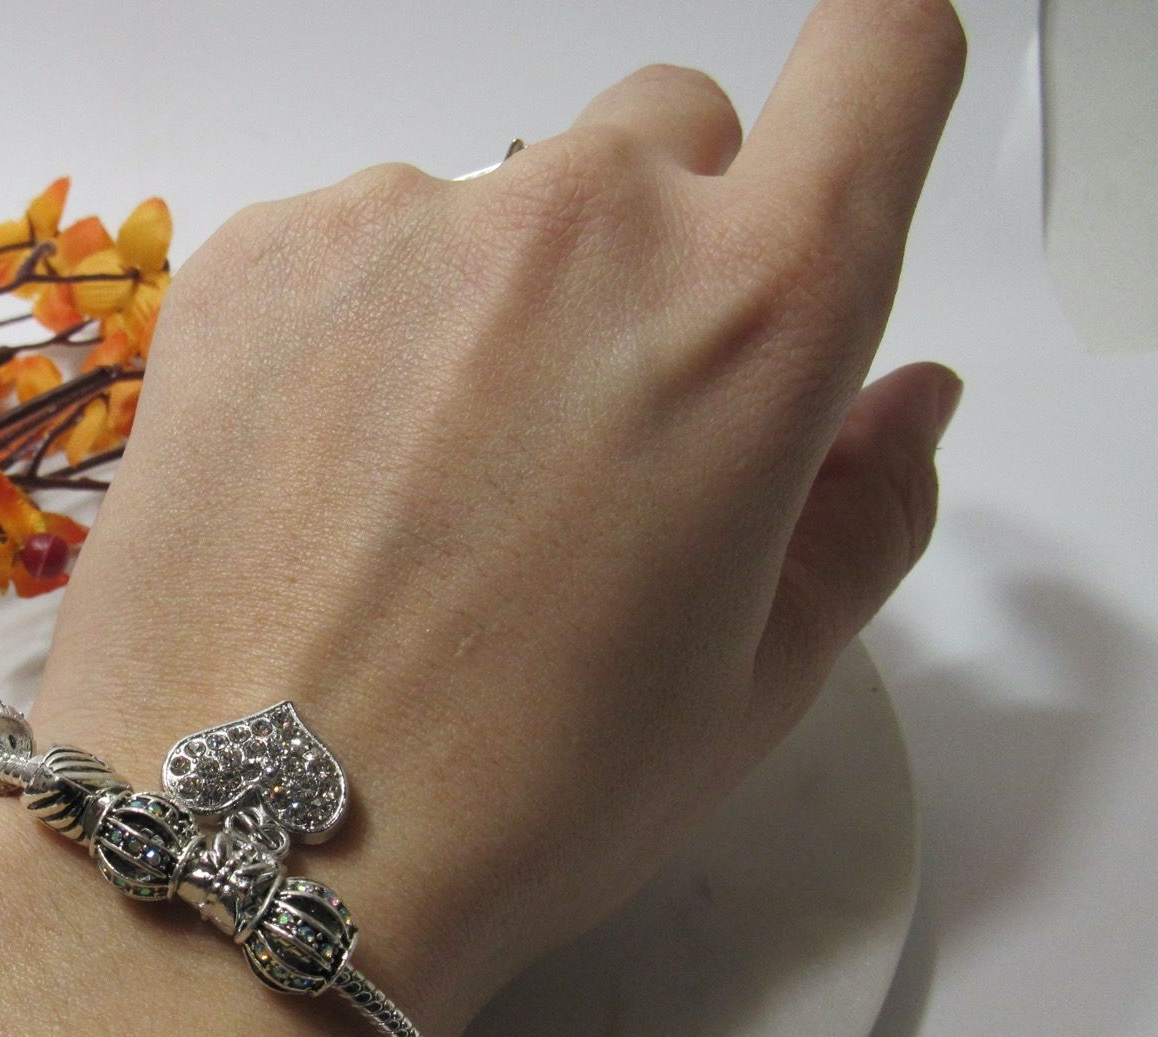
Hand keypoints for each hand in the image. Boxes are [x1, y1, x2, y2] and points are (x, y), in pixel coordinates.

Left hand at [35, 0, 965, 1036]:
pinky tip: (332, 474)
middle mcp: (581, 222)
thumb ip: (865, 508)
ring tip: (434, 484)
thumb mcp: (750, 680)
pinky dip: (364, 320)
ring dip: (500, 293)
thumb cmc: (513, 790)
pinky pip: (357, 237)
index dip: (873, 94)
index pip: (880, 58)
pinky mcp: (258, 253)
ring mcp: (400, 223)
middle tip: (598, 420)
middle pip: (672, 134)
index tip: (831, 161)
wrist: (250, 837)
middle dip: (666, 244)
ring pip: (500, 195)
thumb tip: (908, 401)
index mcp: (752, 312)